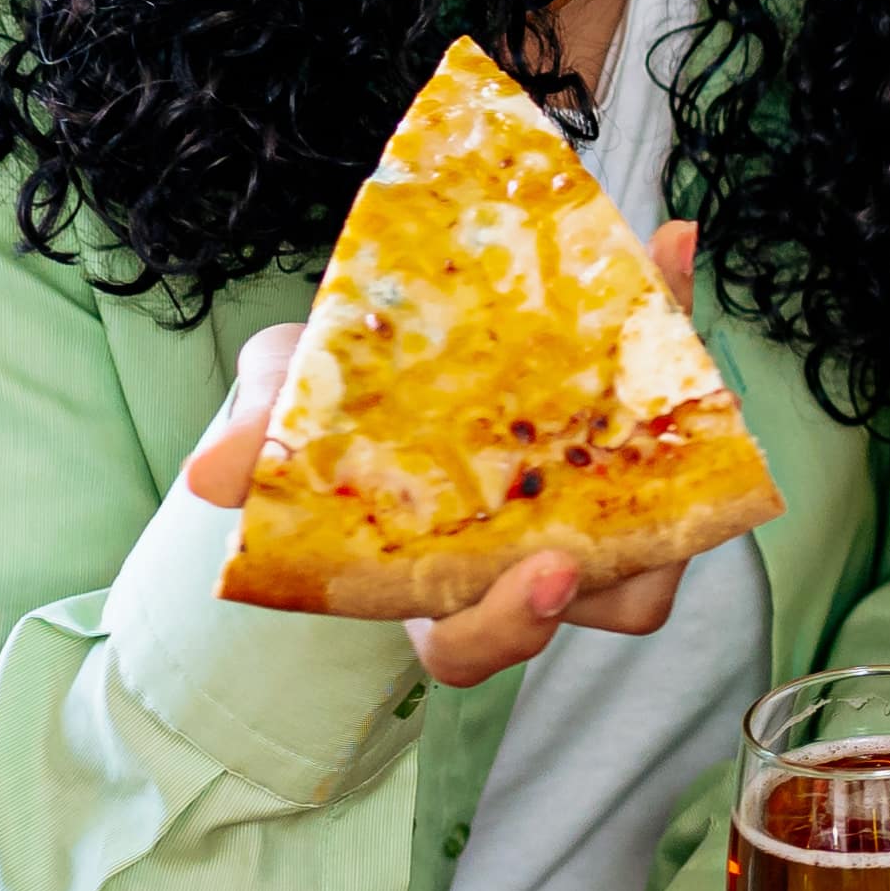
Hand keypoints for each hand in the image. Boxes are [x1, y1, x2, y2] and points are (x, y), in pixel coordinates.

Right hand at [195, 223, 719, 686]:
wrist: (368, 345)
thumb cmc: (324, 411)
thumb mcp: (287, 407)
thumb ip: (265, 437)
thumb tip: (212, 475)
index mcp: (439, 580)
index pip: (478, 644)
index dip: (511, 625)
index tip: (544, 575)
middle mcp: (527, 555)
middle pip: (599, 603)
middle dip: (607, 572)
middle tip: (593, 527)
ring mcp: (589, 498)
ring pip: (664, 511)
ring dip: (676, 430)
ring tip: (661, 344)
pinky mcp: (631, 424)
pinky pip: (677, 395)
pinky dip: (675, 325)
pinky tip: (669, 246)